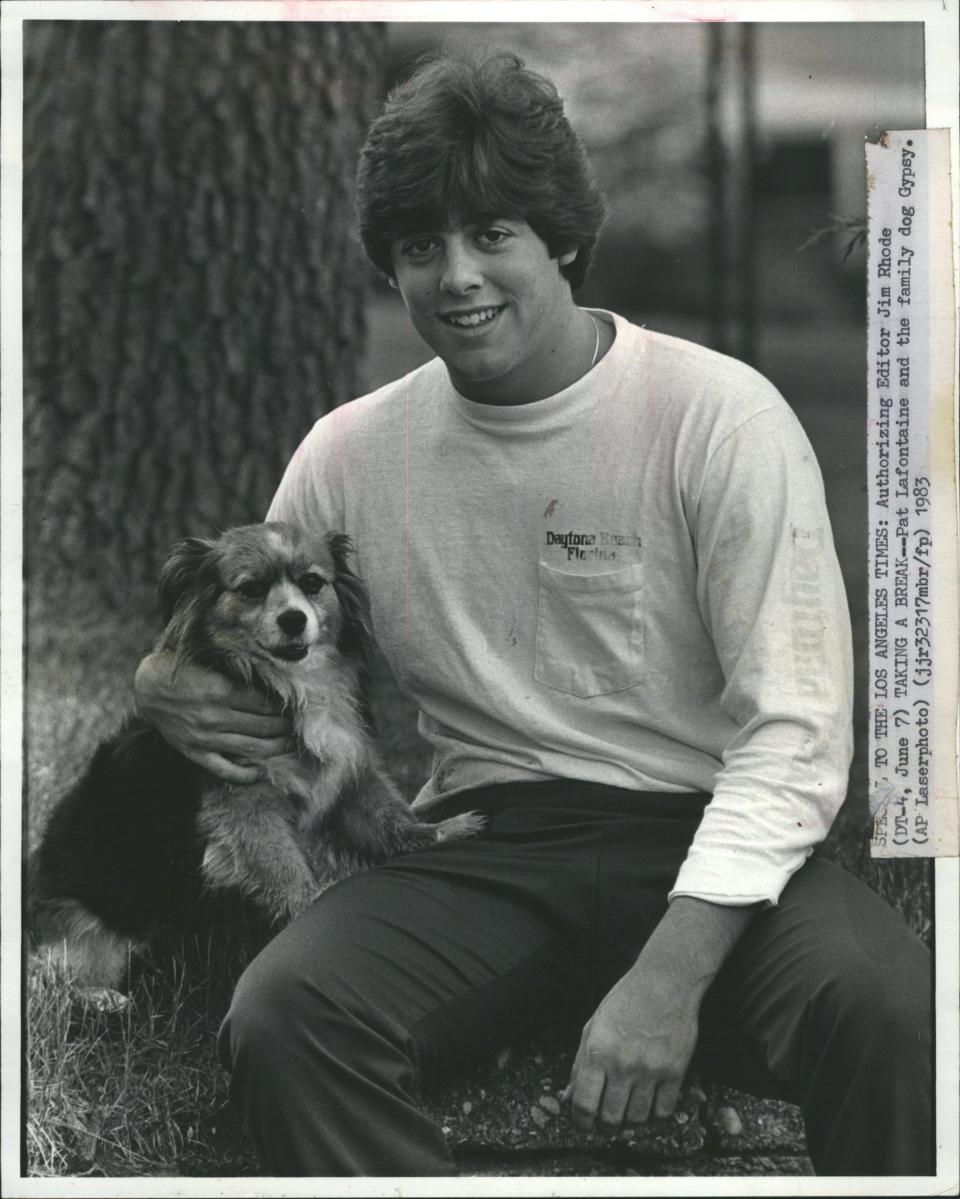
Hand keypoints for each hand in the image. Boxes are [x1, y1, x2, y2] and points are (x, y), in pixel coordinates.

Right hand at [134, 651, 292, 782]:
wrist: (148, 689)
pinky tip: (261, 771)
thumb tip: (276, 678)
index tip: (295, 705)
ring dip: (277, 747)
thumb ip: (239, 672)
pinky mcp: (195, 753)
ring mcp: (205, 738)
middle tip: (298, 725)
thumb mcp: (212, 663)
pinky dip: (246, 775)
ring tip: (291, 744)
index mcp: (219, 690)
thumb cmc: (185, 671)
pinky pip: (225, 771)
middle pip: (264, 726)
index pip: (265, 703)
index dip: (284, 706)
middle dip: (286, 726)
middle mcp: (213, 716)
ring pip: (252, 748)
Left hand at [564, 897, 756, 1132]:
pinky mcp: (675, 1072)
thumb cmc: (625, 1001)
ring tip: (626, 1110)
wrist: (665, 982)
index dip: (580, 1122)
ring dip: (629, 1121)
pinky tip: (648, 1104)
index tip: (583, 1124)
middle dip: (603, 1124)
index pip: (584, 1104)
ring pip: (637, 1120)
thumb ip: (579, 1064)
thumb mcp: (593, 1026)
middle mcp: (623, 1064)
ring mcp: (650, 1070)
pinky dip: (654, 1115)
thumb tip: (569, 1097)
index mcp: (597, 1051)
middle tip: (604, 1118)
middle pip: (610, 1118)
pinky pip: (663, 1111)